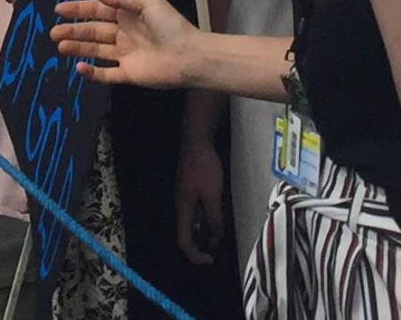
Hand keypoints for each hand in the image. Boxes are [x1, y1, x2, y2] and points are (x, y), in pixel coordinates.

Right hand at [52, 0, 197, 89]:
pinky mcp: (128, 74)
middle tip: (52, 32)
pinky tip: (79, 68)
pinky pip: (106, 74)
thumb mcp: (148, 1)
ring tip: (60, 46)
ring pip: (95, 51)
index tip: (59, 9)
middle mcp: (123, 33)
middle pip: (93, 31)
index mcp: (128, 14)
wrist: (188, 55)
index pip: (98, 10)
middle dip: (72, 30)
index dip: (78, 9)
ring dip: (77, 48)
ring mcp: (125, 54)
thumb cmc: (171, 25)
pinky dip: (92, 72)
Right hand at [174, 135, 225, 265]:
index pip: (184, 241)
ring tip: (219, 234)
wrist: (197, 141)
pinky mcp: (190, 188)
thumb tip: (216, 238)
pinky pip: (195, 211)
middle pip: (186, 234)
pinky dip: (205, 218)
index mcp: (183, 209)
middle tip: (216, 249)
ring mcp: (184, 196)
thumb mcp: (213, 195)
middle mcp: (181, 206)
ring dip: (204, 231)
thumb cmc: (204, 167)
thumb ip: (214, 218)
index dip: (195, 255)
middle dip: (200, 245)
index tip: (210, 260)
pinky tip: (217, 215)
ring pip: (192, 222)